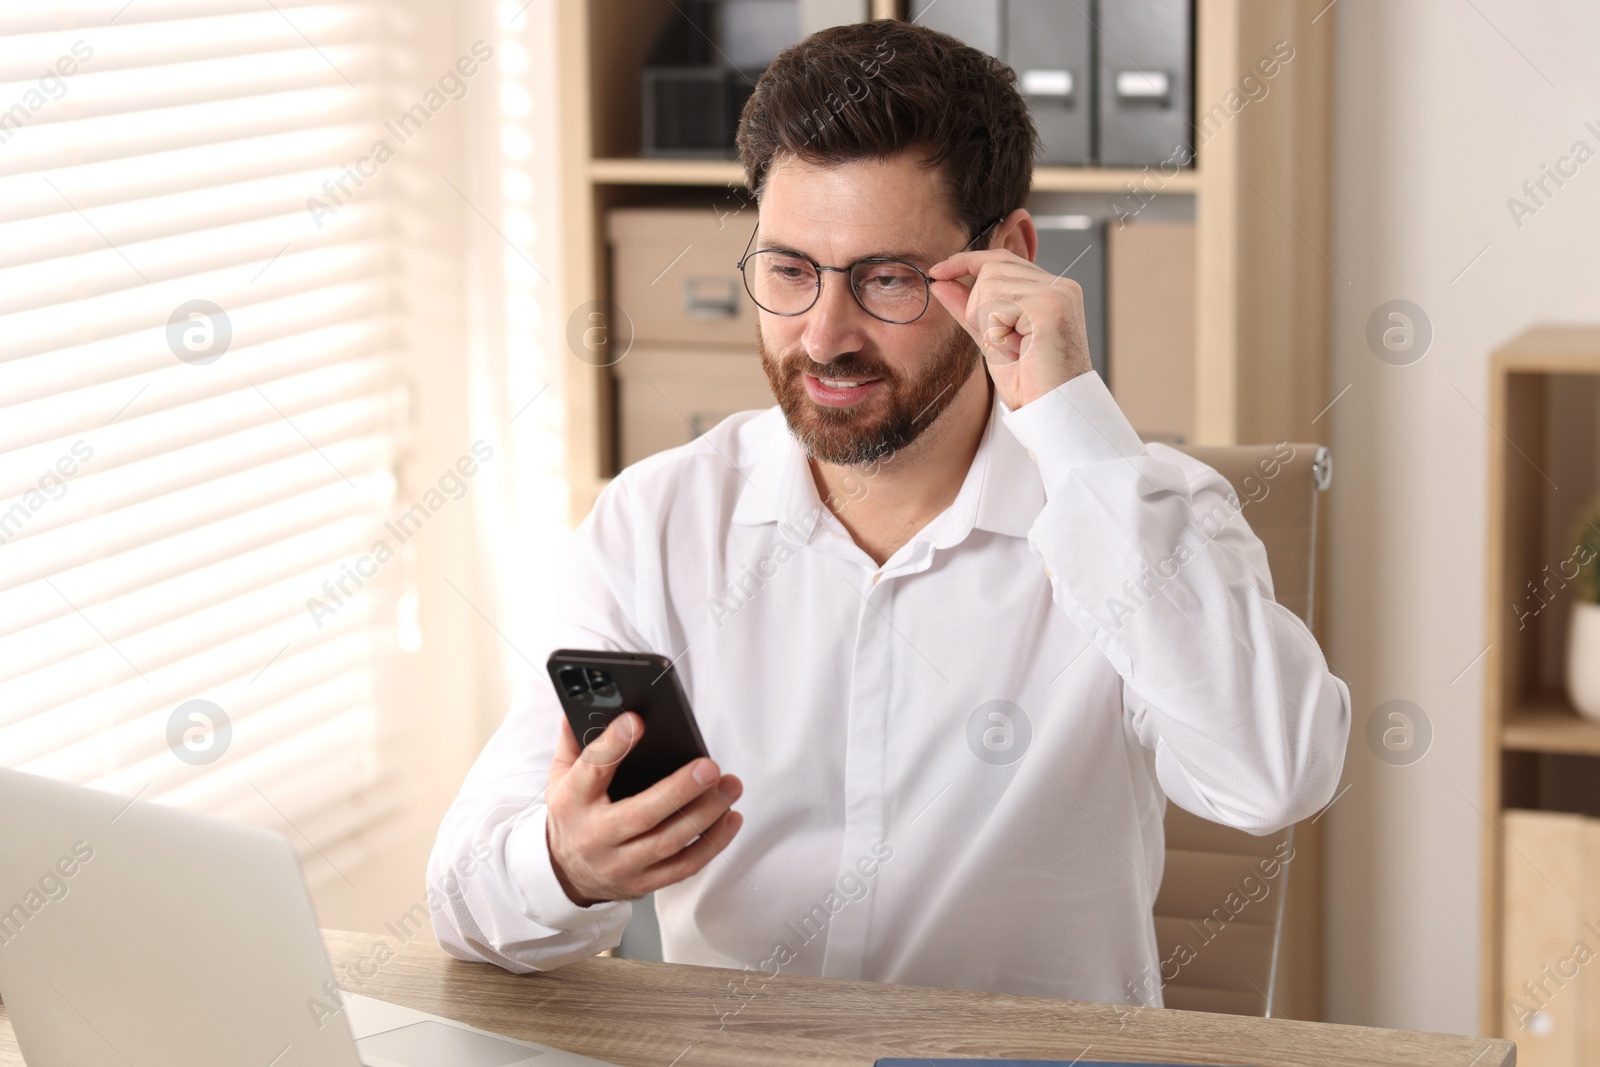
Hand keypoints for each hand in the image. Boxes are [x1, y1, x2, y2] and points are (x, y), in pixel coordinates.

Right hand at [545, 711, 743, 906]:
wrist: (565, 873)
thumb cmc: (572, 816)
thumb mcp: (560, 777)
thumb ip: (574, 741)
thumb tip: (580, 708)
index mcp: (572, 802)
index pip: (591, 769)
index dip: (614, 744)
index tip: (638, 722)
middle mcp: (595, 835)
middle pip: (641, 814)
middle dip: (680, 790)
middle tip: (709, 767)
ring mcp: (620, 864)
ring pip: (668, 842)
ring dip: (705, 814)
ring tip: (729, 787)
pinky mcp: (643, 882)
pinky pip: (683, 866)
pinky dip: (712, 844)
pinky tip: (730, 819)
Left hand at [927, 246, 1093, 410]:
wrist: (1053, 412)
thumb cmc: (1030, 383)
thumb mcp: (991, 338)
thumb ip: (968, 308)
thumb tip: (940, 282)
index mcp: (1051, 290)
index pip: (1001, 259)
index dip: (965, 261)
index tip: (937, 272)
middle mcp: (1060, 286)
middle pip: (991, 269)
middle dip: (979, 307)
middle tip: (1001, 342)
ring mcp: (1058, 293)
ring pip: (990, 285)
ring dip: (989, 323)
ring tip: (1013, 348)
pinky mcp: (1050, 307)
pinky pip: (997, 304)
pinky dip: (996, 331)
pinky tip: (1017, 349)